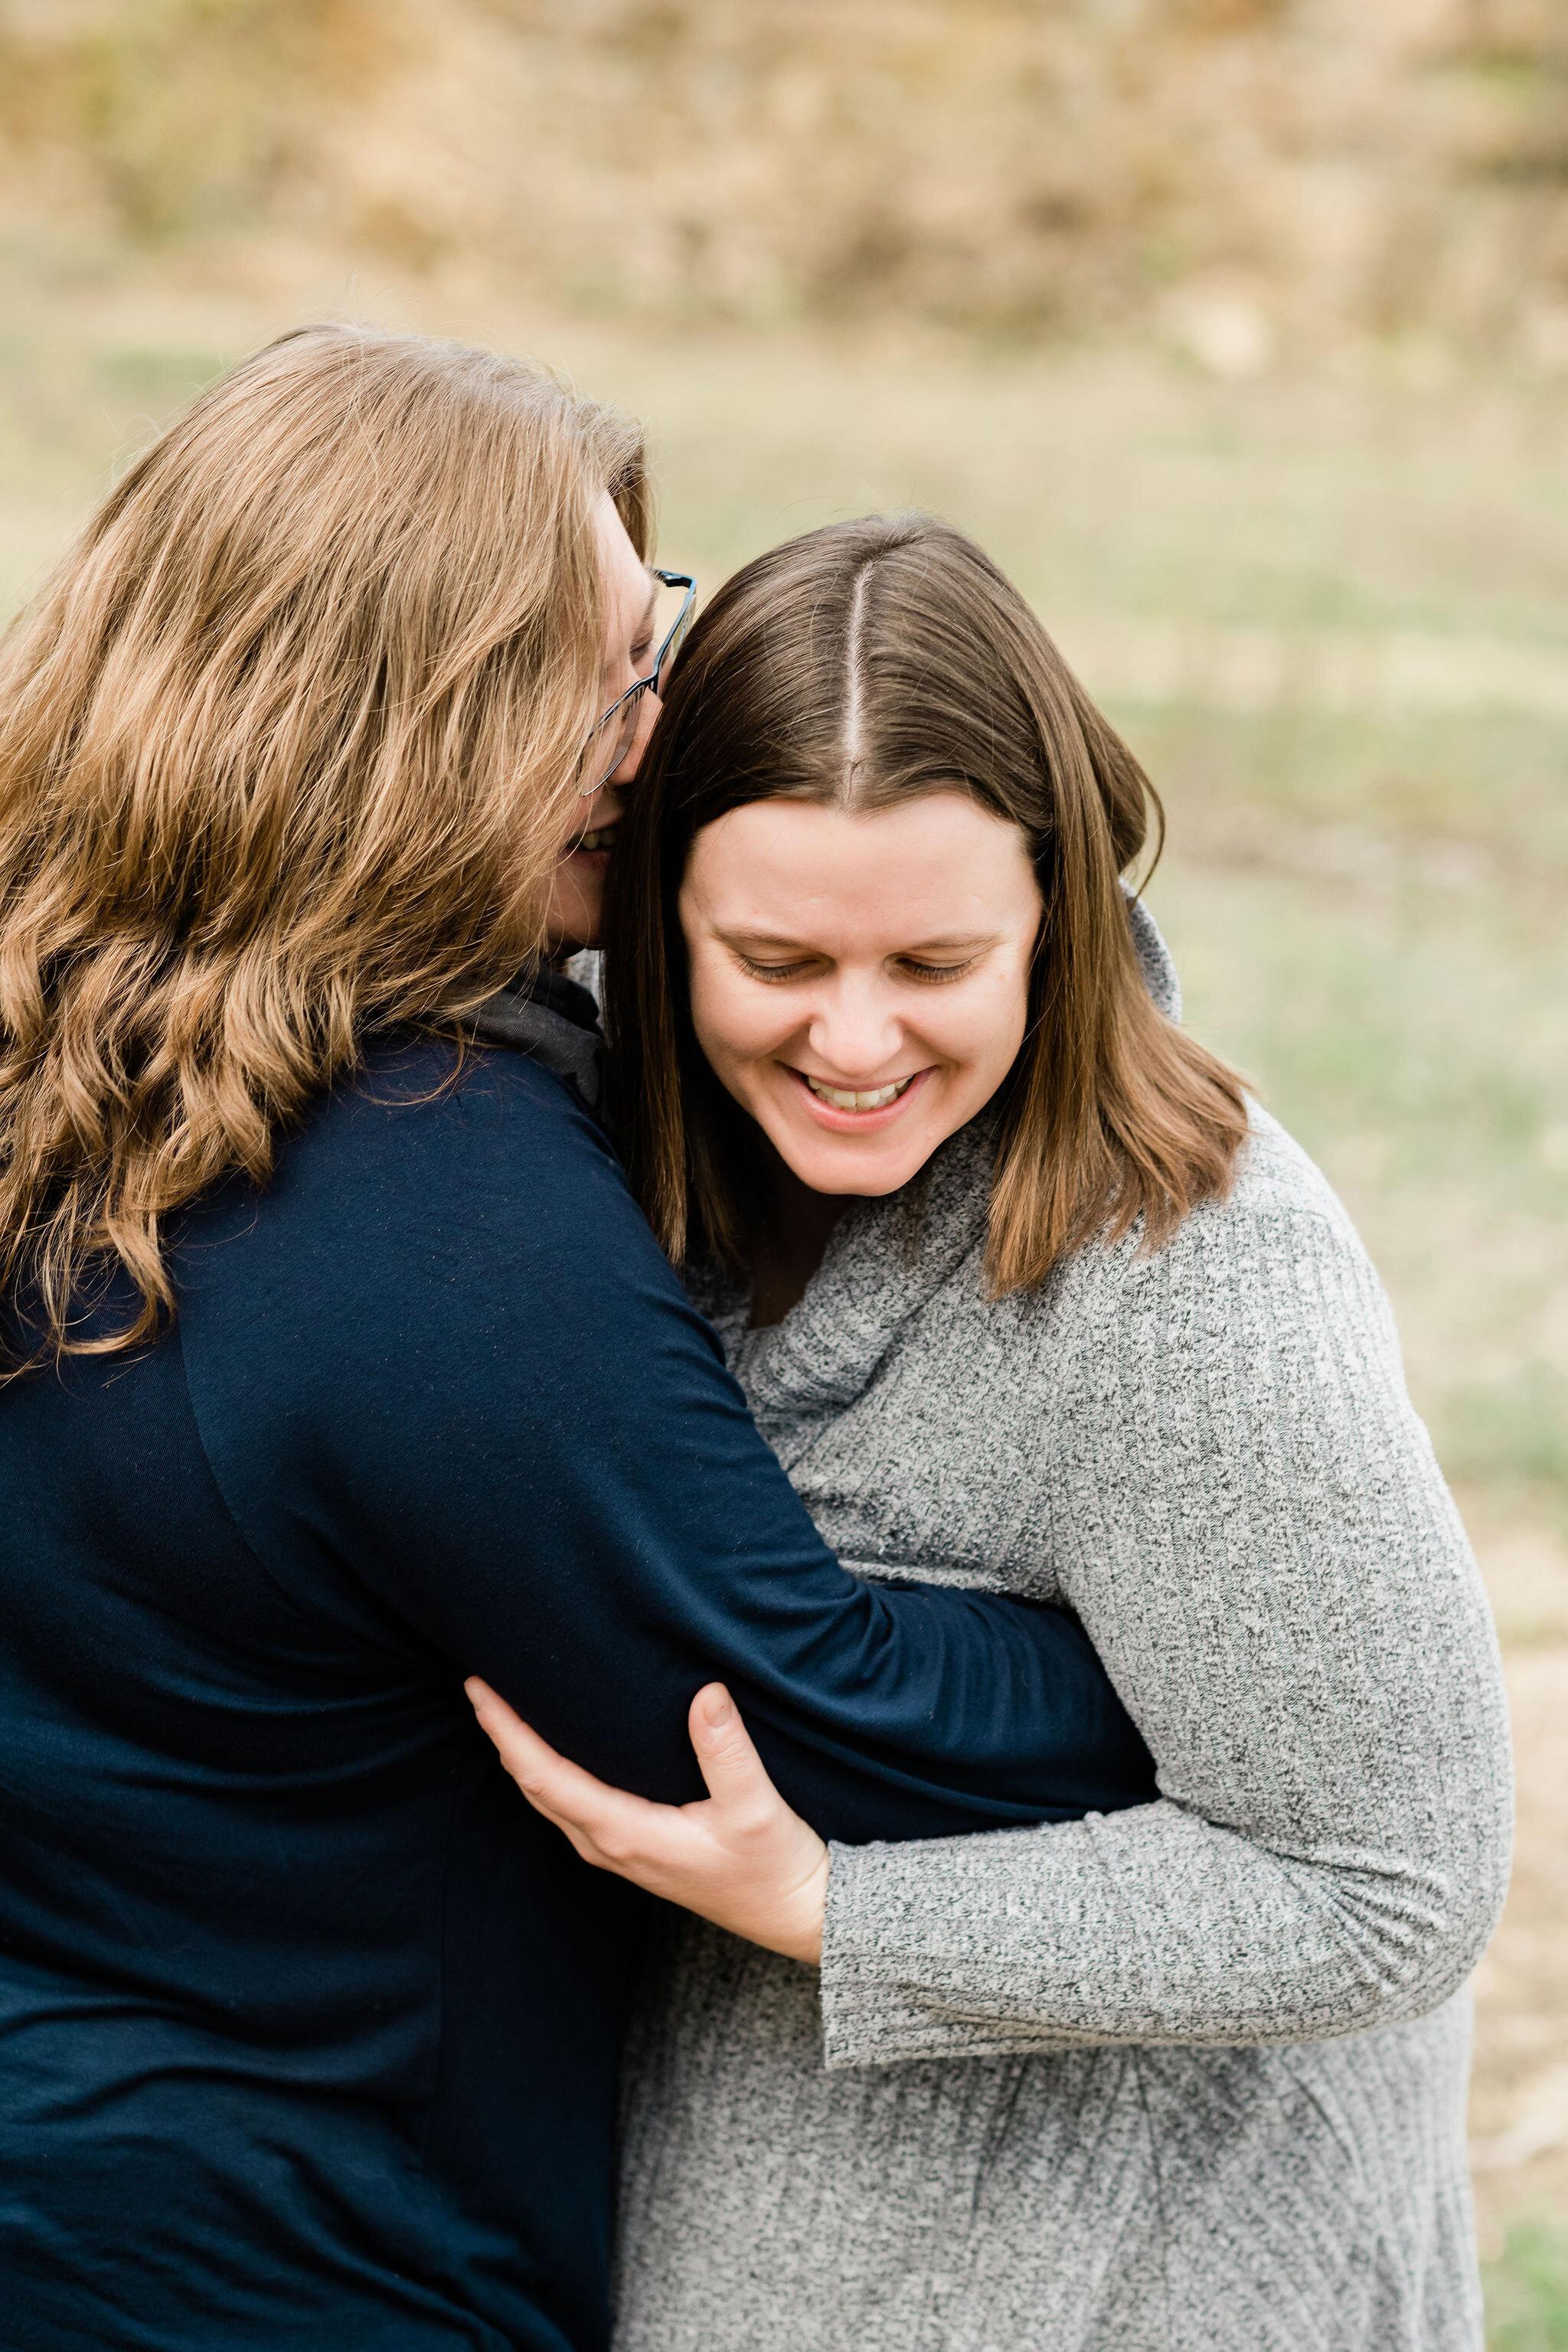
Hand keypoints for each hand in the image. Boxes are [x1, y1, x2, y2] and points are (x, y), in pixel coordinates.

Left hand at [464, 1678, 829, 1964]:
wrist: (799, 1915)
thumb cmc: (776, 1866)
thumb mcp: (756, 1807)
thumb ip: (727, 1750)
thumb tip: (705, 1693)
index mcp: (626, 1833)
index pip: (545, 1777)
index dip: (507, 1732)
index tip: (480, 1688)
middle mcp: (610, 1846)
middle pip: (533, 1787)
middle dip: (502, 1736)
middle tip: (478, 1684)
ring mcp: (619, 1853)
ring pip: (548, 1800)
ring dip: (521, 1755)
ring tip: (504, 1708)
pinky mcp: (634, 1851)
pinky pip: (570, 1807)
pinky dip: (547, 1773)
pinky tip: (553, 1748)